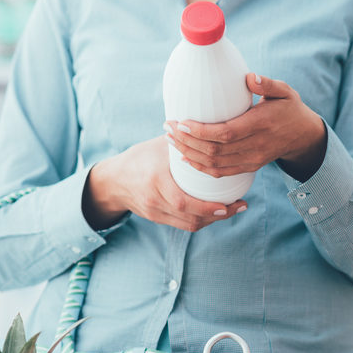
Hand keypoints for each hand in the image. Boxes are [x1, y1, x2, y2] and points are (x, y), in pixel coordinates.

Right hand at [82, 136, 246, 231]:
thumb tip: (210, 127)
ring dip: (213, 220)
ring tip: (232, 210)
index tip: (230, 203)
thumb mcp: (158, 146)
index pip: (184, 201)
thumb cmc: (139, 158)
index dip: (209, 208)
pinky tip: (215, 212)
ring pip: (190, 224)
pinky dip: (201, 220)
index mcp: (156, 181)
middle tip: (240, 206)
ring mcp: (155, 212)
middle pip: (191, 218)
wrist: (112, 180)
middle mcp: (155, 200)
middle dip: (219, 216)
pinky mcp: (157, 219)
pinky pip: (183, 224)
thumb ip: (183, 140)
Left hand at [166, 73, 327, 182]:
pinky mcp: (249, 167)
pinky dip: (200, 167)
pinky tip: (185, 157)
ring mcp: (252, 160)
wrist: (304, 136)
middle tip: (168, 127)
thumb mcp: (285, 91)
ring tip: (171, 139)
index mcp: (261, 125)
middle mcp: (256, 146)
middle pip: (215, 151)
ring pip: (215, 164)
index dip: (201, 131)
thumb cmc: (290, 108)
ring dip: (189, 153)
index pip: (226, 134)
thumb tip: (249, 77)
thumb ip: (268, 84)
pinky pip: (221, 172)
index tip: (181, 122)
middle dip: (187, 141)